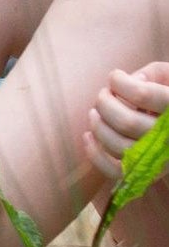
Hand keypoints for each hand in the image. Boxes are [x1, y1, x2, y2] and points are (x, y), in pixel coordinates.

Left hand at [84, 62, 168, 182]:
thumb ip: (152, 73)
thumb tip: (132, 80)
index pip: (141, 94)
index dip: (119, 82)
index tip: (116, 77)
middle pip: (127, 122)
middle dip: (105, 103)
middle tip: (104, 94)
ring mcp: (159, 159)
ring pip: (119, 146)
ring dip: (98, 125)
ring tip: (95, 112)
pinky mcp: (146, 174)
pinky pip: (116, 171)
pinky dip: (95, 154)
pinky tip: (88, 135)